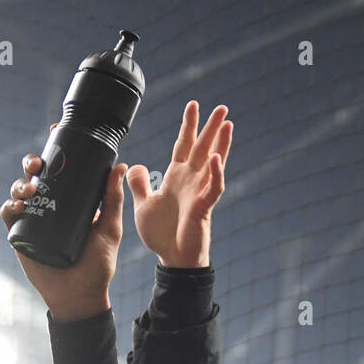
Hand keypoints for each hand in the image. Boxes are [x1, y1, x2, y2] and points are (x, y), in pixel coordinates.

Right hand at [1, 156, 125, 321]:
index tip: (55, 131)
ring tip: (31, 188)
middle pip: (36, 175)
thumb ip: (113, 200)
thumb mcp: (109, 228)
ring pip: (19, 191)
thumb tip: (120, 165)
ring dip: (20, 183)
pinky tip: (18, 205)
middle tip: (38, 163)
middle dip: (33, 162)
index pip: (61, 168)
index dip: (55, 149)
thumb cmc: (98, 264)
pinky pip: (8, 214)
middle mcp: (50, 205)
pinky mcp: (20, 235)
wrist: (80, 295)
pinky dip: (9, 206)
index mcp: (70, 200)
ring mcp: (33, 219)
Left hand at [127, 100, 231, 267]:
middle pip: (202, 148)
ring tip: (228, 124)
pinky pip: (213, 189)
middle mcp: (190, 182)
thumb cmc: (161, 234)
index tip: (193, 105)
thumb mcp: (144, 205)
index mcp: (177, 178)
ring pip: (214, 164)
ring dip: (221, 145)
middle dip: (211, 127)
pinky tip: (217, 160)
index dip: (188, 126)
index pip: (184, 145)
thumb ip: (139, 185)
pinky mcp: (203, 209)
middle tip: (221, 107)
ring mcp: (199, 194)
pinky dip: (215, 174)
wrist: (171, 259)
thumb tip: (135, 165)